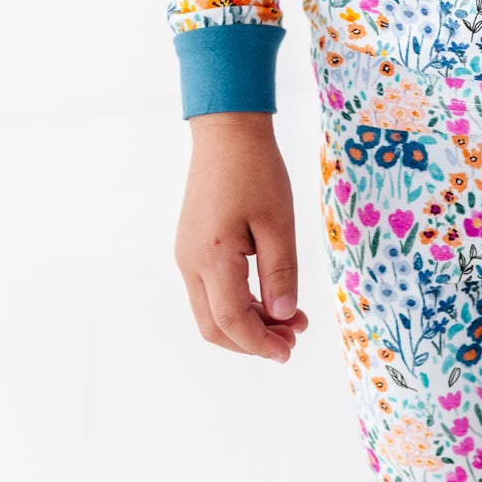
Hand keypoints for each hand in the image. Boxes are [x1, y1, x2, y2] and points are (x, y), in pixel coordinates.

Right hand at [175, 111, 309, 364]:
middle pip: (215, 326)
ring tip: (290, 318)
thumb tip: (282, 316)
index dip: (260, 344)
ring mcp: (187, 254)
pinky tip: (269, 297)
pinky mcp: (192, 245)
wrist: (227, 130)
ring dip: (247, 323)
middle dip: (253, 341)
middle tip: (293, 337)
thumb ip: (280, 271)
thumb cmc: (256, 170)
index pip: (232, 321)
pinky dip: (238, 303)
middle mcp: (190, 261)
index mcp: (211, 256)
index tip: (289, 351)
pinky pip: (210, 290)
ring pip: (211, 311)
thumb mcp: (278, 221)